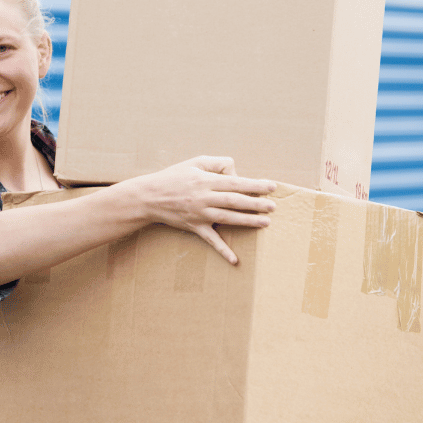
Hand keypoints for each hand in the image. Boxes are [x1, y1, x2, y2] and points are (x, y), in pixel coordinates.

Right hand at [125, 156, 276, 264]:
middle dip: (255, 204)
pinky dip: (223, 250)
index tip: (271, 187)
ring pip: (227, 218)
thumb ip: (217, 163)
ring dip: (247, 221)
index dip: (254, 185)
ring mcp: (199, 214)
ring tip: (265, 222)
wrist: (149, 196)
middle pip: (234, 201)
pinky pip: (210, 240)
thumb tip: (237, 172)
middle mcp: (203, 197)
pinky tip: (235, 260)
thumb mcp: (194, 162)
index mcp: (205, 180)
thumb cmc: (174, 177)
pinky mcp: (194, 227)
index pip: (235, 182)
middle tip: (273, 207)